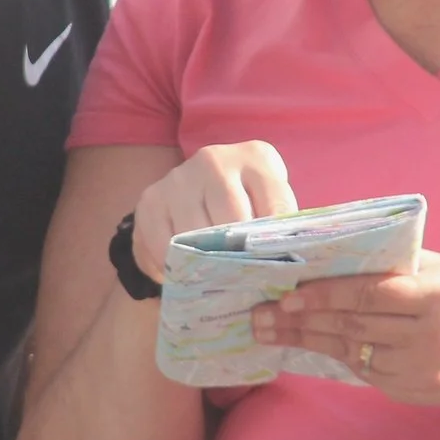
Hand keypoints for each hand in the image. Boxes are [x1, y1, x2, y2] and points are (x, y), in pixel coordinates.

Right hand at [128, 142, 296, 282]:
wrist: (193, 193)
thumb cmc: (244, 205)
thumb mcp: (267, 205)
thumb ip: (279, 226)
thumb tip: (287, 263)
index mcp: (257, 158)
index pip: (276, 205)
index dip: (276, 242)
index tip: (276, 268)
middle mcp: (215, 160)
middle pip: (233, 221)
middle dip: (240, 256)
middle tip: (244, 282)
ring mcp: (180, 178)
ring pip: (197, 236)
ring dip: (207, 265)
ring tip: (217, 281)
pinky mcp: (151, 200)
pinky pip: (164, 246)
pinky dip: (176, 266)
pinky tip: (186, 273)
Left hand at [252, 251, 439, 408]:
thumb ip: (395, 264)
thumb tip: (334, 252)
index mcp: (438, 297)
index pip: (370, 294)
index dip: (325, 295)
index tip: (288, 294)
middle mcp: (431, 337)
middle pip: (353, 326)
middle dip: (302, 320)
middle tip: (261, 314)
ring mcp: (421, 370)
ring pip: (352, 352)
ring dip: (307, 340)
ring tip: (269, 330)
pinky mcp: (411, 392)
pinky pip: (364, 370)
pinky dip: (335, 354)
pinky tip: (308, 343)